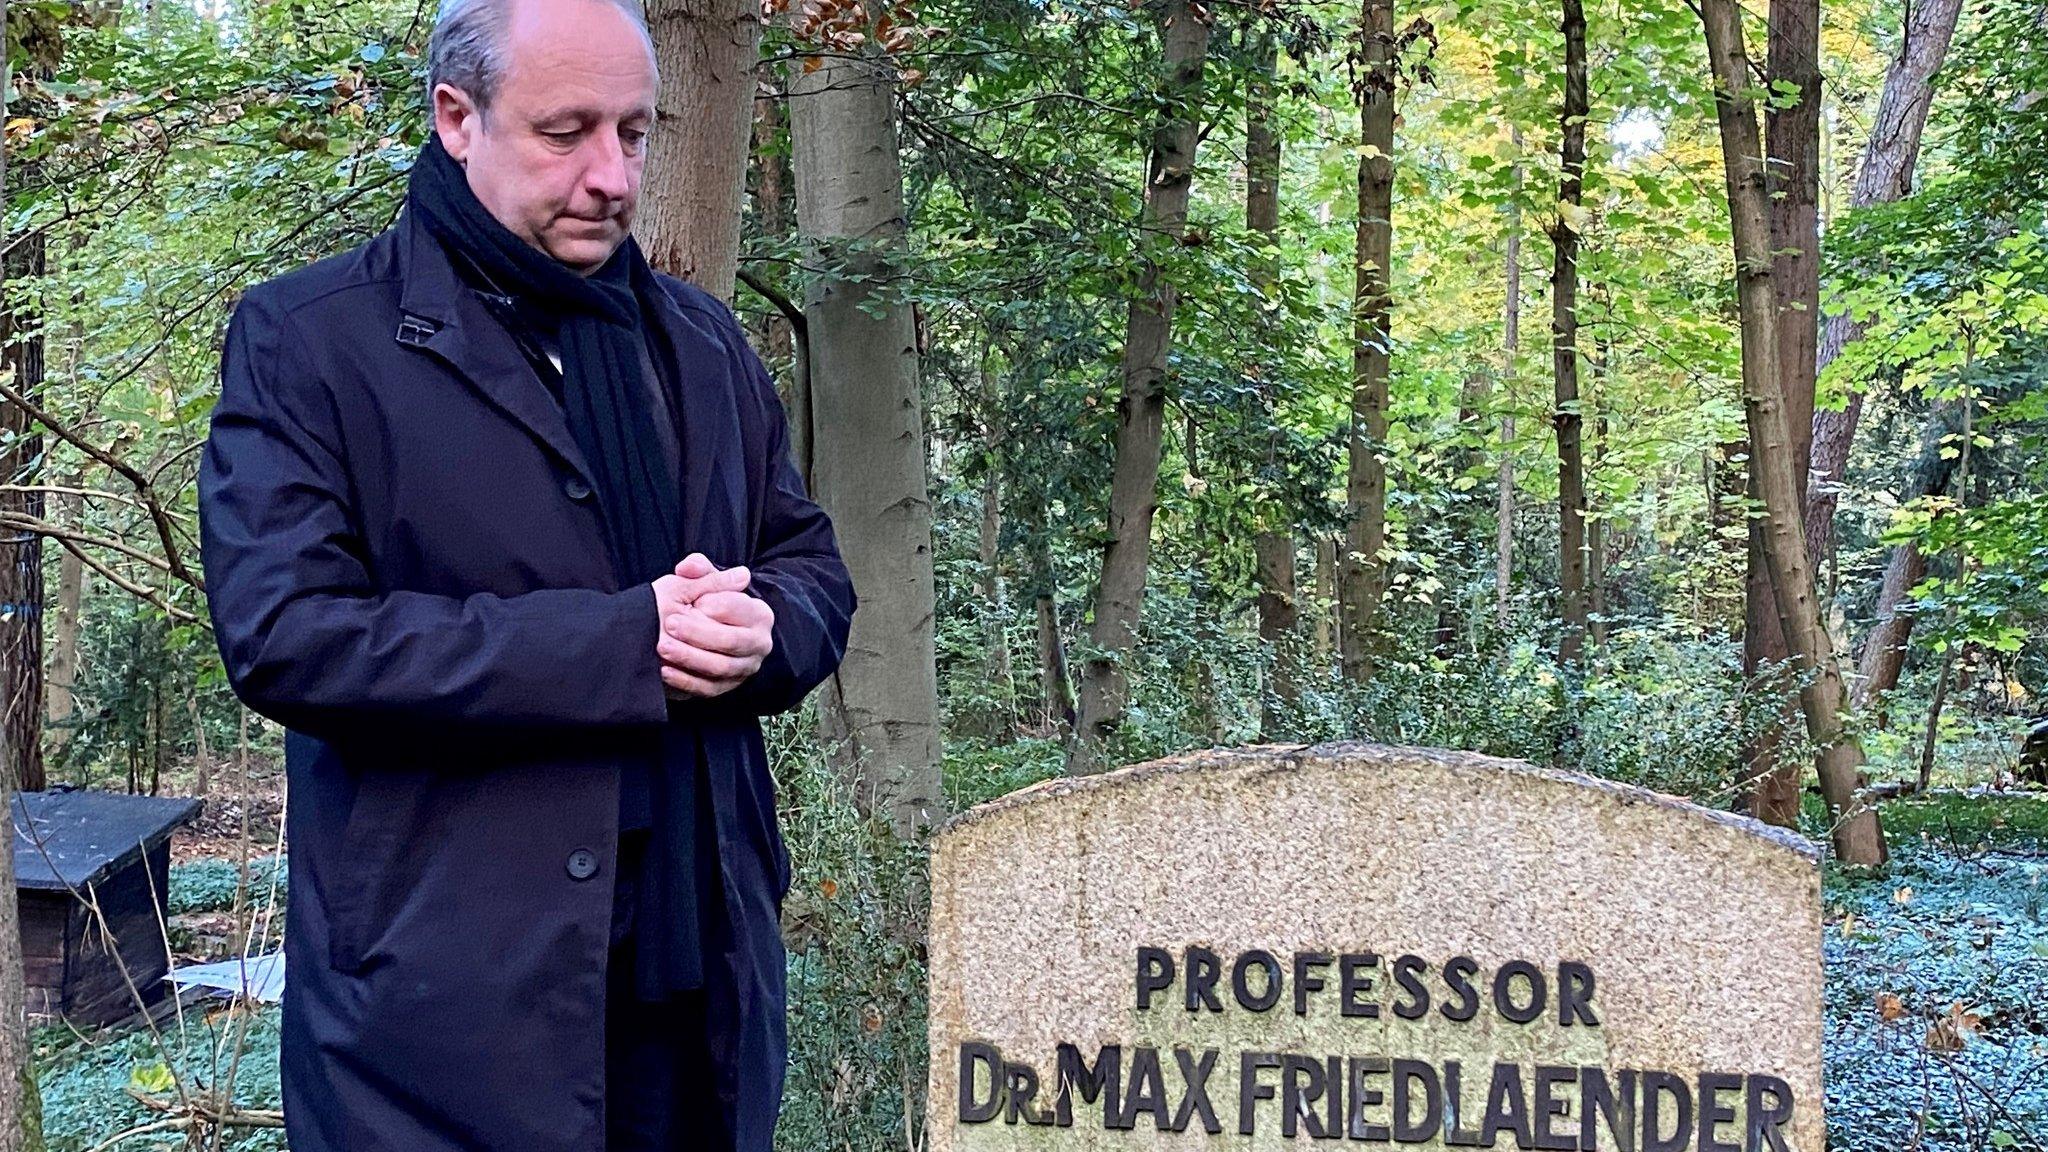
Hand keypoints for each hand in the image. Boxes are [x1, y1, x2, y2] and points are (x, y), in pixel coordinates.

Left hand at [652, 555, 773, 699]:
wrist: (703, 633)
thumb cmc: (705, 603)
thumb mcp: (702, 582)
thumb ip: (697, 569)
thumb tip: (690, 566)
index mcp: (760, 614)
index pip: (738, 607)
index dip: (713, 603)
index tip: (694, 601)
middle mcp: (759, 644)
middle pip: (731, 641)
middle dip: (699, 633)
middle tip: (670, 624)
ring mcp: (745, 668)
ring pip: (720, 668)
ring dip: (689, 658)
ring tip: (663, 646)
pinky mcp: (727, 687)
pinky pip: (708, 689)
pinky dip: (685, 681)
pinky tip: (664, 671)